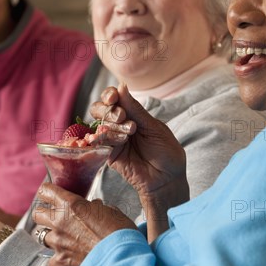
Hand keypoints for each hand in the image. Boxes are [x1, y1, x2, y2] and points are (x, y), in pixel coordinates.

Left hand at [32, 183, 136, 265]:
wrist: (121, 256)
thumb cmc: (119, 232)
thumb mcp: (111, 211)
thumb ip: (96, 207)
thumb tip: (94, 207)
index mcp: (71, 205)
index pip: (46, 191)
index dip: (47, 192)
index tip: (49, 194)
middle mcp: (60, 222)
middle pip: (38, 214)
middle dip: (44, 214)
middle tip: (54, 216)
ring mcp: (58, 242)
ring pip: (42, 236)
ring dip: (52, 236)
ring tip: (64, 238)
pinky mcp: (61, 261)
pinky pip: (51, 260)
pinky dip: (58, 259)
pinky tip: (67, 257)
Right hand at [90, 84, 187, 198]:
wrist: (168, 178)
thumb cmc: (166, 152)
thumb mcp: (153, 127)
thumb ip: (135, 110)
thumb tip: (121, 86)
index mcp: (132, 113)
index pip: (114, 98)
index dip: (109, 94)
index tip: (113, 97)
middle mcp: (119, 124)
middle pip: (100, 109)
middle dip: (108, 110)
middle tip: (122, 117)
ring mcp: (112, 139)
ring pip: (98, 125)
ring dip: (110, 126)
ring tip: (127, 135)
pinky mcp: (108, 155)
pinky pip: (98, 143)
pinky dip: (100, 139)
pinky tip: (104, 139)